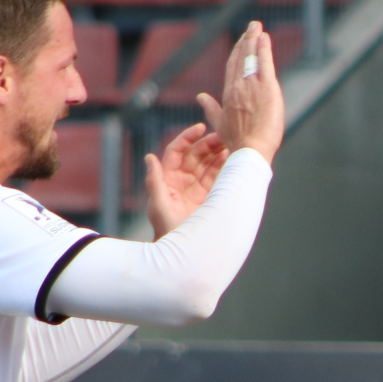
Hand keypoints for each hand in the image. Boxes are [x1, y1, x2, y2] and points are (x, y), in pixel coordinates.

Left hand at [143, 99, 229, 238]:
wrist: (182, 254)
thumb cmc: (166, 232)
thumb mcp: (159, 206)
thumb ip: (155, 181)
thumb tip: (150, 157)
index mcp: (168, 179)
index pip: (177, 151)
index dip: (188, 138)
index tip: (201, 128)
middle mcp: (181, 181)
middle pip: (195, 155)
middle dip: (208, 144)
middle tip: (223, 136)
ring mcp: (195, 189)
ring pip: (207, 164)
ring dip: (217, 153)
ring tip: (231, 144)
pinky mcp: (208, 197)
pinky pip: (216, 177)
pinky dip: (224, 166)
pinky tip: (232, 158)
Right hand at [215, 21, 285, 163]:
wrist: (250, 149)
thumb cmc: (236, 142)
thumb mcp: (220, 124)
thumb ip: (211, 108)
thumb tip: (200, 97)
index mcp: (228, 94)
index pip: (232, 68)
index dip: (237, 53)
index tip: (241, 41)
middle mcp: (238, 86)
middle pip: (241, 58)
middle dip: (246, 40)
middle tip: (252, 26)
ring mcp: (252, 86)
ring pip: (252, 57)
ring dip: (254, 39)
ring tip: (258, 27)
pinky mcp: (267, 88)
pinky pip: (265, 63)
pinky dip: (264, 49)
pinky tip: (265, 38)